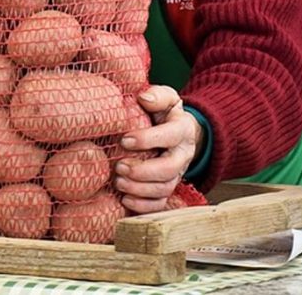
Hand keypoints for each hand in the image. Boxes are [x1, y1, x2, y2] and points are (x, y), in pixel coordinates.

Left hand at [113, 85, 202, 213]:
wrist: (181, 133)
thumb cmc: (166, 114)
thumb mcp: (167, 98)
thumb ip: (158, 95)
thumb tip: (144, 98)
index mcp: (182, 130)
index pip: (170, 136)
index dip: (148, 140)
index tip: (125, 140)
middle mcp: (182, 154)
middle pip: (170, 169)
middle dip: (143, 171)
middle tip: (120, 167)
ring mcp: (177, 174)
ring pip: (164, 188)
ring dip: (140, 189)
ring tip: (119, 182)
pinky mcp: (169, 187)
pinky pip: (161, 203)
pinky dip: (144, 206)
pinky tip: (126, 199)